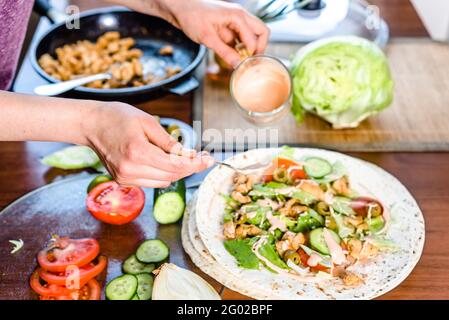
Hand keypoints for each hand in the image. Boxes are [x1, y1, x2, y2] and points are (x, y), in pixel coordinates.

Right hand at [84, 102, 213, 187]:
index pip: (175, 165)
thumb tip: (188, 155)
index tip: (208, 159)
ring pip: (163, 182)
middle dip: (189, 168)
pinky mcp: (123, 180)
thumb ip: (168, 141)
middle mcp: (130, 169)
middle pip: (171, 176)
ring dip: (177, 172)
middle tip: (202, 158)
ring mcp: (125, 177)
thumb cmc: (118, 117)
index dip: (195, 164)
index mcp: (138, 152)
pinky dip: (163, 173)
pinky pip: (152, 181)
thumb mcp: (147, 122)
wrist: (91, 124)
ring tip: (186, 158)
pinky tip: (167, 162)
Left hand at [124, 0, 269, 66]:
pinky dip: (240, 47)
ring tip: (240, 59)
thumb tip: (237, 65)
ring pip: (253, 34)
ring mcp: (235, 21)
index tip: (244, 65)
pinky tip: (232, 56)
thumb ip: (224, 52)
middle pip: (262, 31)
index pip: (255, 38)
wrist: (179, 7)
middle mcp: (240, 16)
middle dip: (259, 47)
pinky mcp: (229, 26)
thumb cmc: (191, 16)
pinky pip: (242, 37)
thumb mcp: (207, 37)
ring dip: (249, 48)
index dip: (252, 53)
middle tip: (249, 60)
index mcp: (237, 16)